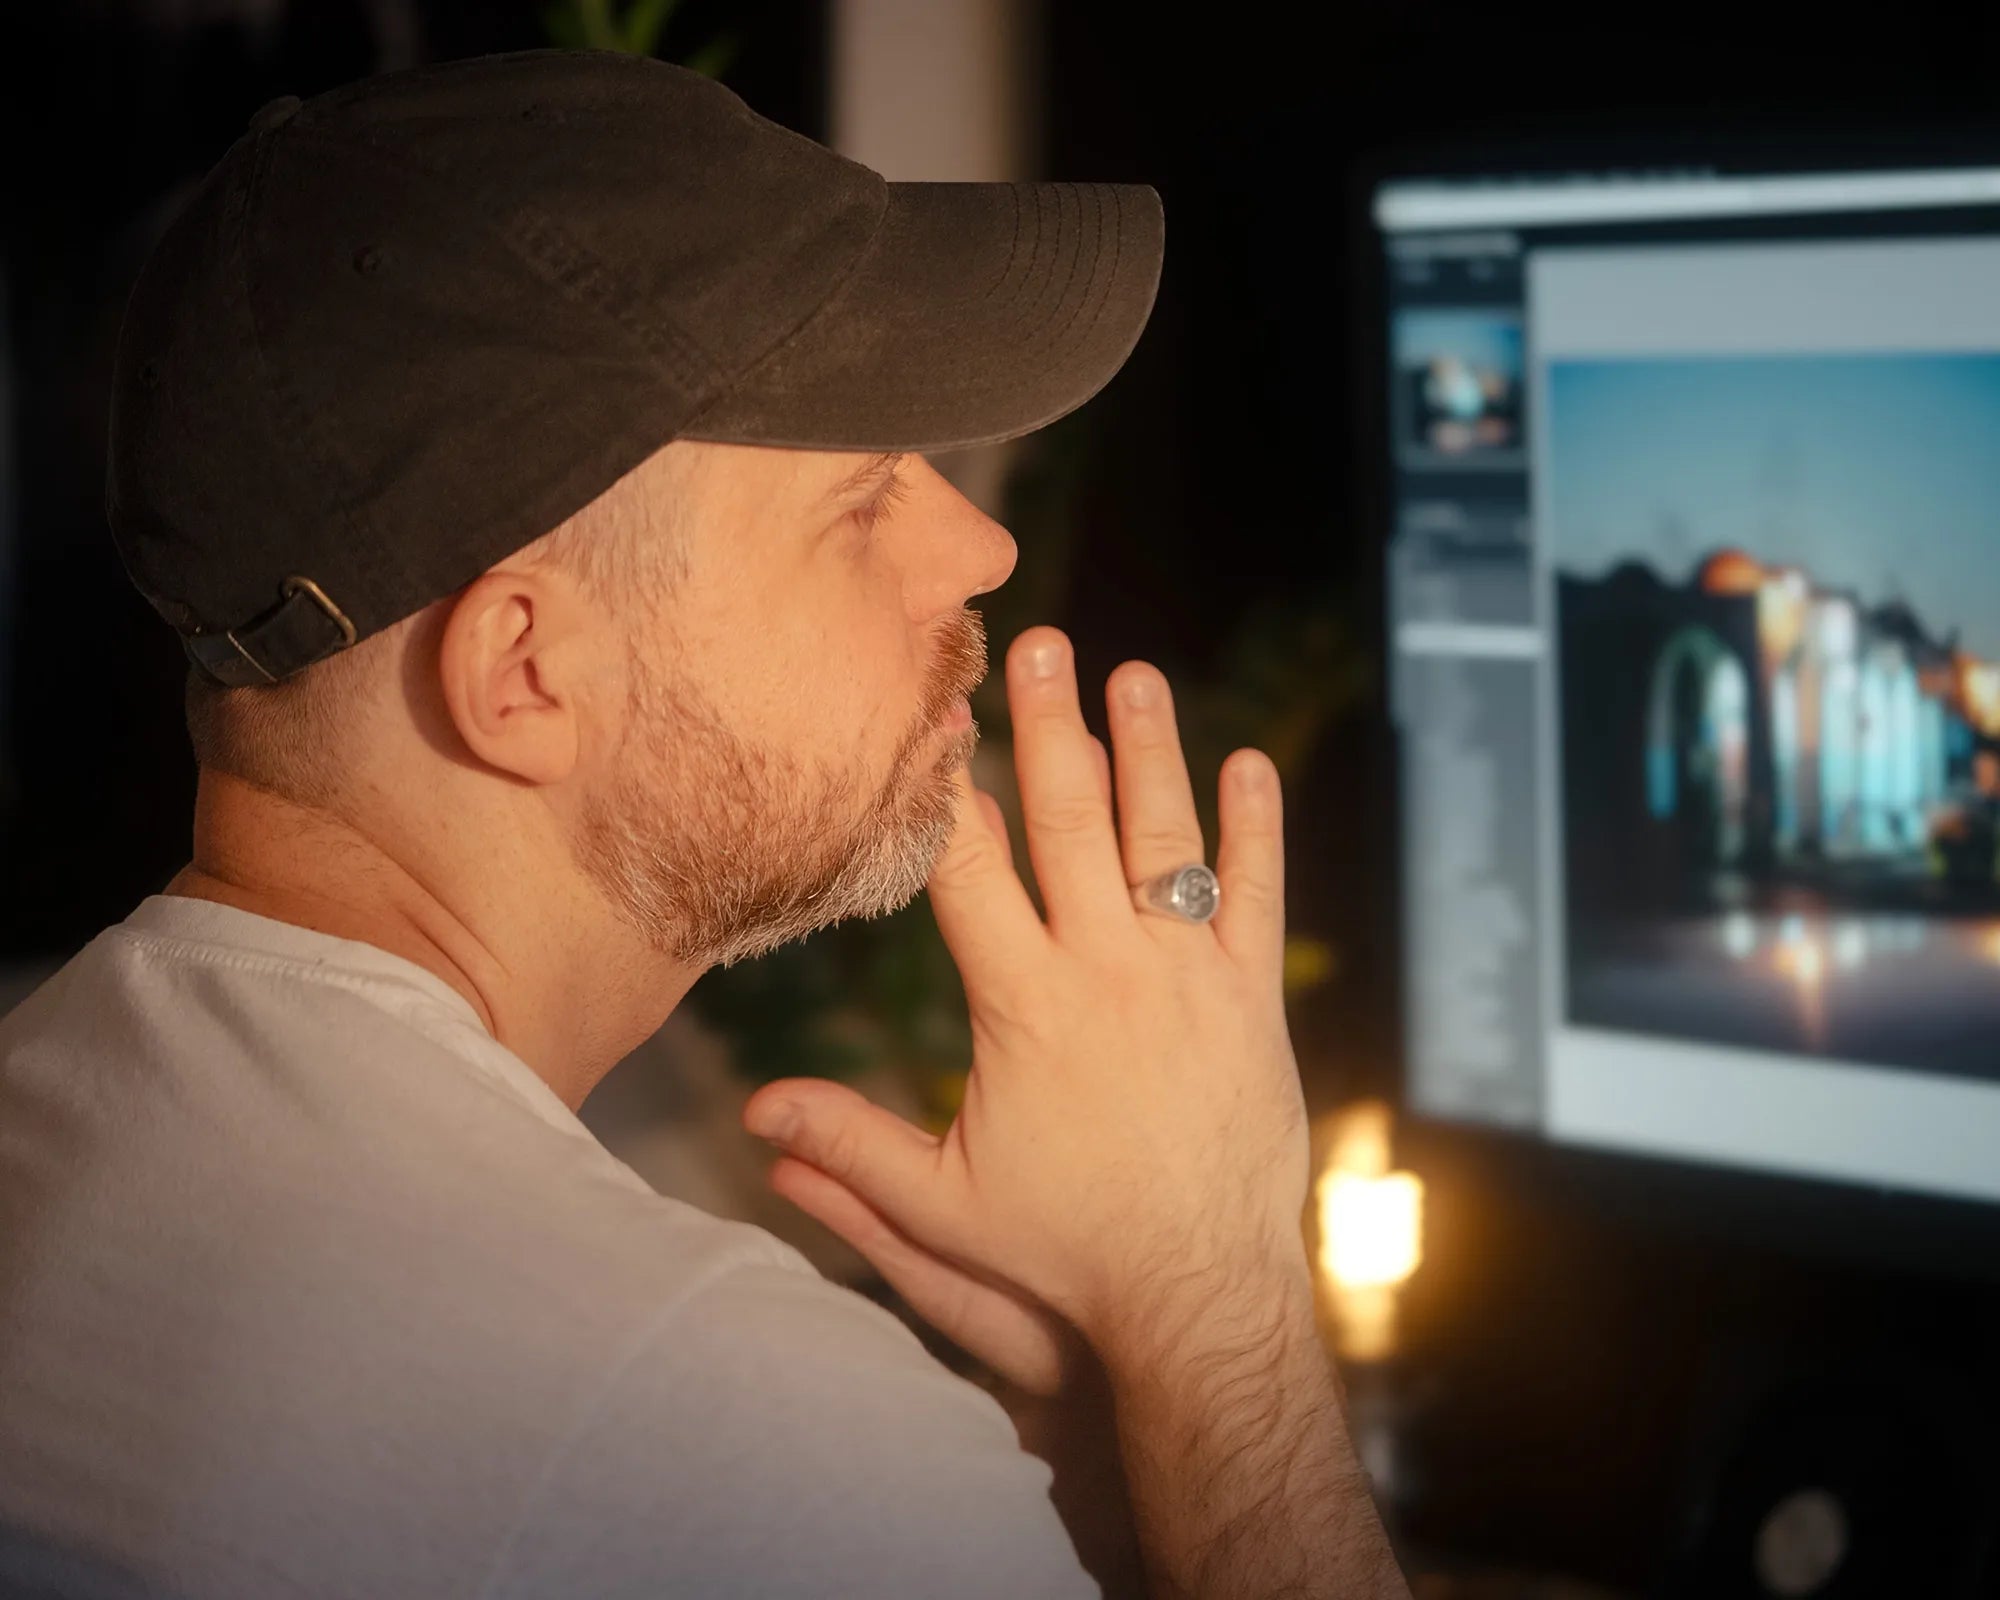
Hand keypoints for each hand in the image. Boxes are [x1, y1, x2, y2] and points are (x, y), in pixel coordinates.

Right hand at [745, 625, 1309, 1363]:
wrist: (1199, 1293)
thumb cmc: (1065, 1252)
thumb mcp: (942, 1205)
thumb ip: (849, 1148)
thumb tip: (755, 1112)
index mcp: (1023, 1005)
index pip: (969, 870)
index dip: (946, 787)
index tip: (934, 714)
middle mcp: (1106, 970)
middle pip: (1066, 822)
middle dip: (1047, 724)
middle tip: (1038, 641)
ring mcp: (1187, 976)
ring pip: (1163, 837)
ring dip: (1148, 749)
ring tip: (1134, 670)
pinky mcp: (1250, 998)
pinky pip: (1256, 894)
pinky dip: (1255, 829)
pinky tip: (1251, 764)